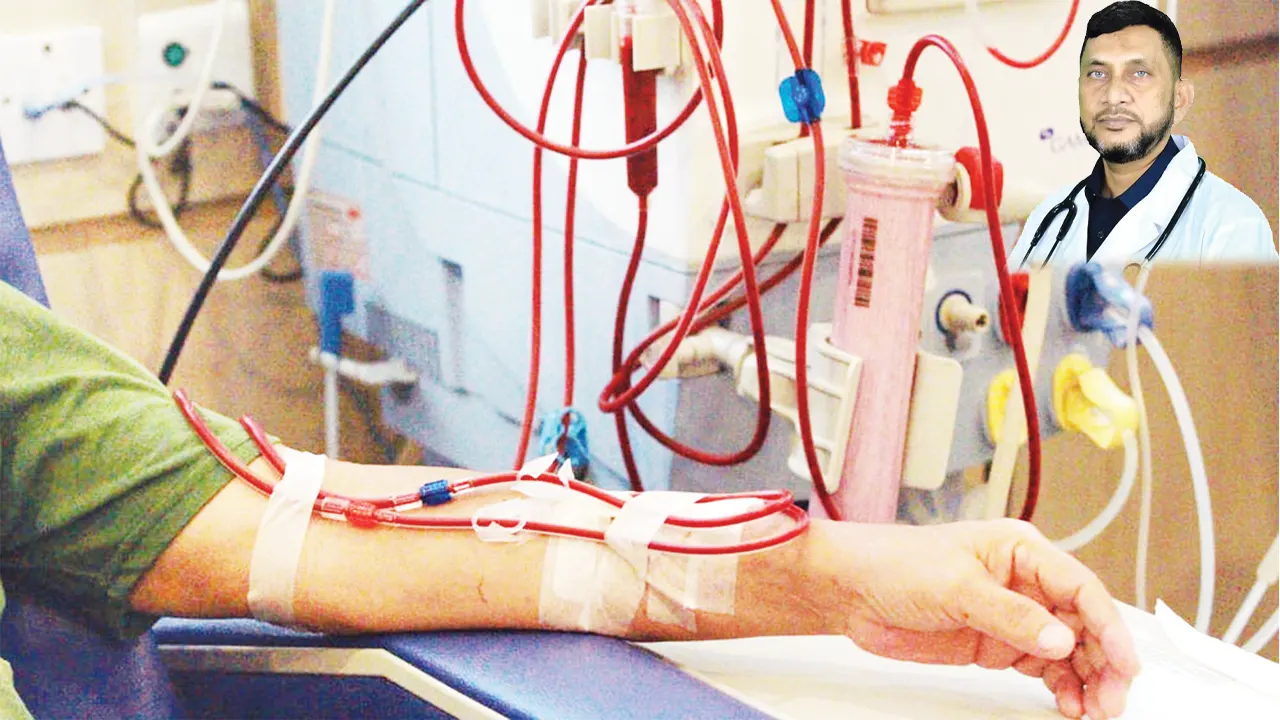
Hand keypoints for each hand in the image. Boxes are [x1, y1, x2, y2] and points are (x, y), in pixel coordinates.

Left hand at [802, 518, 1140, 718]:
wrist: (850, 589)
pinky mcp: (996, 643)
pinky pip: (1043, 666)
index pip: (1082, 587)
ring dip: (1087, 679)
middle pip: (1084, 623)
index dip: (1109, 626)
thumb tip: (1062, 640)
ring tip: (1095, 709)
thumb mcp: (956, 585)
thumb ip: (1010, 615)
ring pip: (1069, 649)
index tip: (1123, 662)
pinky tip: (1069, 703)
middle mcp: (1024, 582)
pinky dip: (1061, 686)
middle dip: (1104, 661)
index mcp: (1021, 550)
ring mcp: (1011, 615)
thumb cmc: (895, 563)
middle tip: (1112, 699)